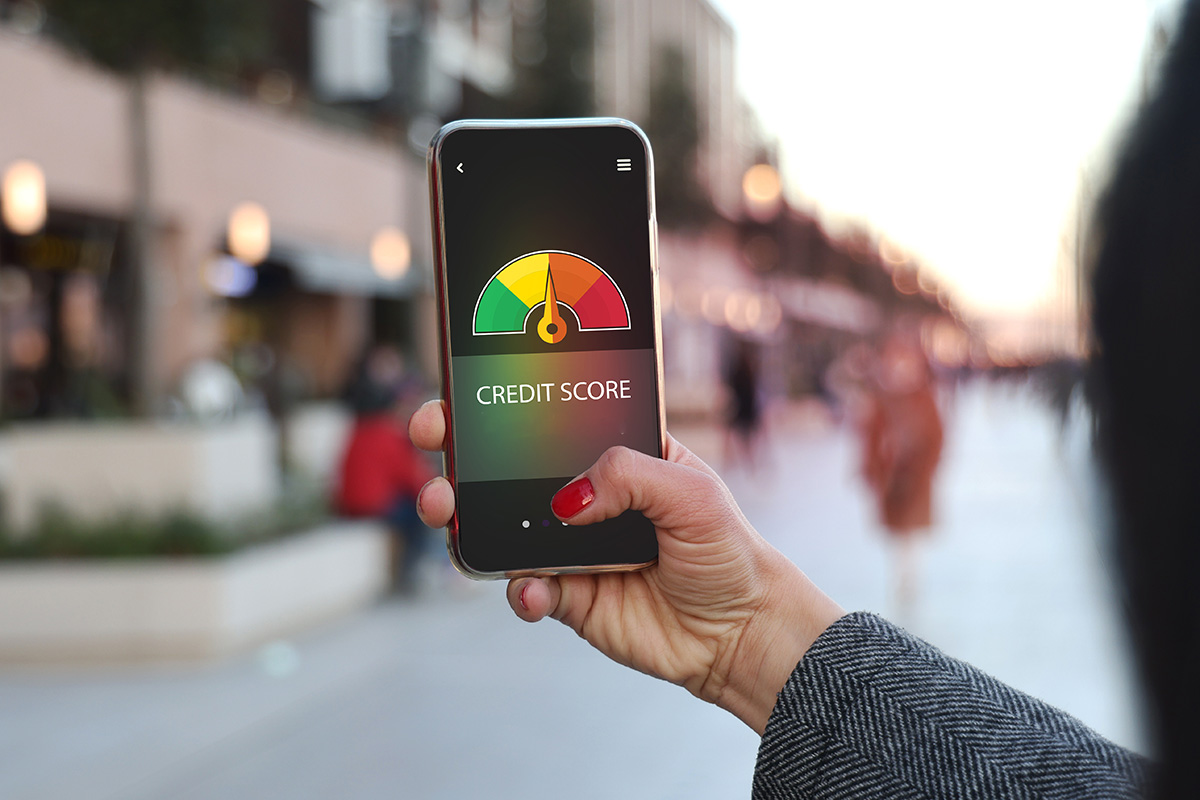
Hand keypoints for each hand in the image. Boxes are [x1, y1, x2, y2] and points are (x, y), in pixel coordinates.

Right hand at [409, 400, 843, 732]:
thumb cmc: (726, 549)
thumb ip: (628, 476)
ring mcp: (567, 545)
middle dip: (456, 452)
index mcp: (611, 452)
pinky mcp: (565, 596)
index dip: (499, 403)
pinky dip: (519, 591)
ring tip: (447, 511)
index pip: (547, 418)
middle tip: (431, 442)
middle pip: (502, 469)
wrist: (738, 632)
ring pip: (497, 527)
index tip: (460, 396)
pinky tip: (534, 592)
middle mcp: (581, 495)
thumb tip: (564, 499)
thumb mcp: (691, 492)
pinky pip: (523, 589)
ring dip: (461, 518)